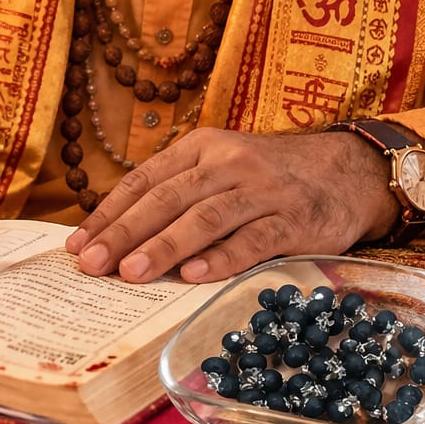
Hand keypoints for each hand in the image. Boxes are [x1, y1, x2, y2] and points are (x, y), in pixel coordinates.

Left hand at [64, 127, 397, 282]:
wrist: (347, 169)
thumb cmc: (269, 177)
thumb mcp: (221, 168)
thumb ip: (178, 193)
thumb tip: (119, 237)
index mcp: (201, 147)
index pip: (145, 180)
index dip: (109, 212)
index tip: (77, 244)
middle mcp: (228, 162)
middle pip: (167, 198)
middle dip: (125, 233)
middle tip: (92, 263)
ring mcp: (263, 188)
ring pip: (205, 217)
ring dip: (165, 246)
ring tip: (132, 273)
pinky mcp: (295, 218)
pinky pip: (253, 238)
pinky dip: (222, 257)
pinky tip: (193, 276)